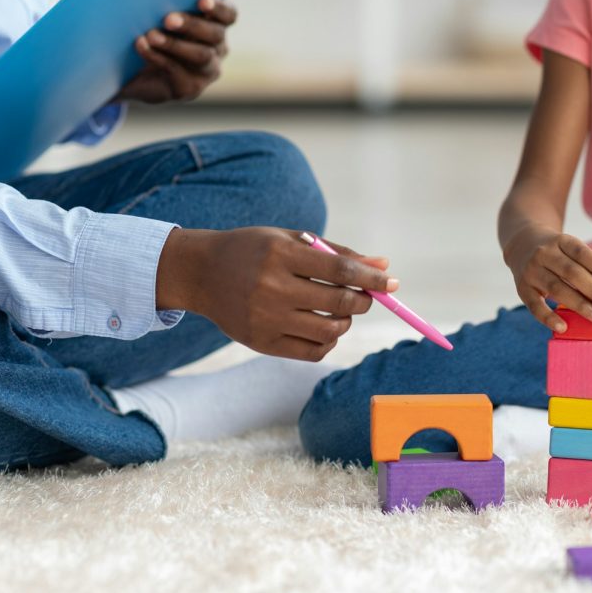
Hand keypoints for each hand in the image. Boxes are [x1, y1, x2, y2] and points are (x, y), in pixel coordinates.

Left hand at [116, 0, 235, 103]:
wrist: (131, 71)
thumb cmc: (147, 31)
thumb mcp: (156, 13)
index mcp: (215, 24)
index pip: (229, 15)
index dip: (219, 7)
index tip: (202, 0)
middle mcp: (217, 48)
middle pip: (216, 35)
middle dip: (193, 25)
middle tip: (168, 19)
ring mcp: (206, 71)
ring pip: (201, 56)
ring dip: (175, 44)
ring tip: (151, 35)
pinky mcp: (190, 88)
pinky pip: (179, 72)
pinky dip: (158, 57)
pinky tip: (141, 46)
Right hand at [156, 227, 396, 360]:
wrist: (200, 273)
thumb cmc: (254, 251)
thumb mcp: (291, 241)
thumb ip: (338, 253)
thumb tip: (384, 265)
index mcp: (281, 255)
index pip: (340, 270)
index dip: (371, 278)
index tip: (391, 282)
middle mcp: (272, 288)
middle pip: (339, 302)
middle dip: (363, 300)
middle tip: (365, 295)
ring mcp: (266, 319)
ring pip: (330, 330)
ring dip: (346, 322)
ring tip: (341, 310)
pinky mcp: (261, 343)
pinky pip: (312, 351)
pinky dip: (328, 341)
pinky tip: (324, 327)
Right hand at [502, 224, 591, 332]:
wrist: (521, 245)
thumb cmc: (556, 253)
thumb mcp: (568, 248)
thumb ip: (586, 264)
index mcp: (561, 241)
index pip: (581, 252)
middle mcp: (544, 254)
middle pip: (571, 272)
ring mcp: (531, 271)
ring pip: (556, 288)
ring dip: (579, 304)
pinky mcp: (522, 288)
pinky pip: (534, 305)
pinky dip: (548, 317)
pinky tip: (563, 327)